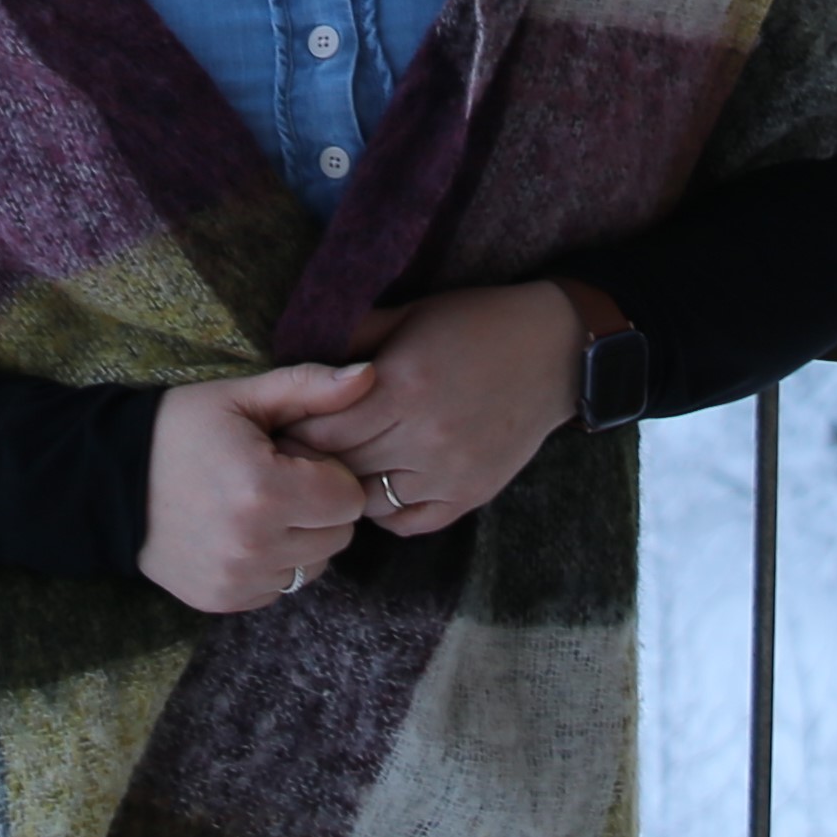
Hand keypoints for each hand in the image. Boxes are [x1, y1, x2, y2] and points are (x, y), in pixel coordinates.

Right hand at [139, 359, 377, 612]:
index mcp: (264, 491)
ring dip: (299, 538)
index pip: (349, 498)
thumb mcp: (242, 397)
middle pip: (338, 535)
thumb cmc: (179, 430)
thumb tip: (369, 375)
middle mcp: (253, 545)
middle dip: (319, 506)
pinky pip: (281, 587)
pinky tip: (240, 532)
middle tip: (275, 480)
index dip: (328, 472)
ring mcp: (237, 580)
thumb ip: (310, 388)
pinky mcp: (223, 600)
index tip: (291, 457)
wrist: (107, 482)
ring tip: (256, 506)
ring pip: (314, 565)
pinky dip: (273, 562)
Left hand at [282, 284, 581, 535]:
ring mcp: (450, 472)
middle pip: (342, 468)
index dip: (296, 431)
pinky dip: (386, 510)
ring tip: (335, 469)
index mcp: (403, 386)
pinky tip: (380, 484)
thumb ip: (355, 334)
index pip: (324, 431)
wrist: (554, 351)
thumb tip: (299, 350)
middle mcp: (425, 436)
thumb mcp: (411, 313)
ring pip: (369, 501)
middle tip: (293, 455)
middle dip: (312, 462)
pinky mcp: (471, 495)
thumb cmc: (476, 323)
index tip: (282, 426)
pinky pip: (409, 523)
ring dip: (348, 487)